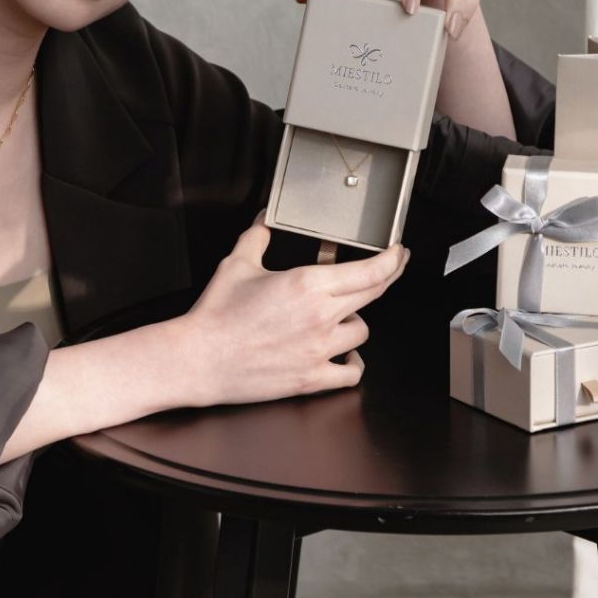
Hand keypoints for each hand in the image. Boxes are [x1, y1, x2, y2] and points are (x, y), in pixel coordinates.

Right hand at [167, 212, 409, 406]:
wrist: (197, 359)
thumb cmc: (215, 314)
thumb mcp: (237, 264)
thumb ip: (257, 236)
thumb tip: (264, 218)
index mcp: (308, 284)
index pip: (369, 271)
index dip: (392, 260)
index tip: (399, 253)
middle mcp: (321, 316)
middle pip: (373, 295)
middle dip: (387, 278)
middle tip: (391, 269)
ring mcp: (319, 350)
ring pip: (362, 332)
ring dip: (356, 321)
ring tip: (343, 316)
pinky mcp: (311, 378)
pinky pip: (350, 374)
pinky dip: (352, 364)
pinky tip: (346, 356)